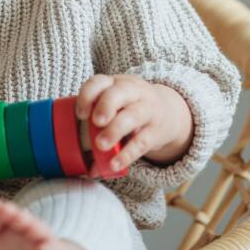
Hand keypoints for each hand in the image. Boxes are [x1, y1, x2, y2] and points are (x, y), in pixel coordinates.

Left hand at [75, 74, 192, 173]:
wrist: (168, 111)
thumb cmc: (131, 109)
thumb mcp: (117, 108)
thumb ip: (98, 131)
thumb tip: (87, 167)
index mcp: (115, 84)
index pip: (100, 82)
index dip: (87, 95)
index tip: (80, 114)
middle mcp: (132, 92)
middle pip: (119, 92)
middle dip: (106, 106)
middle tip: (96, 122)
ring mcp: (147, 109)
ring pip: (133, 115)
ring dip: (115, 130)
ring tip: (101, 145)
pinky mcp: (155, 130)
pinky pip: (142, 141)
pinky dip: (127, 154)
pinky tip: (115, 164)